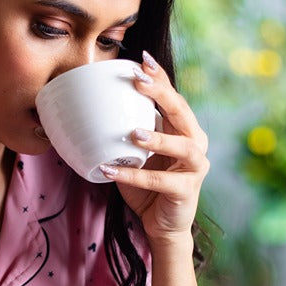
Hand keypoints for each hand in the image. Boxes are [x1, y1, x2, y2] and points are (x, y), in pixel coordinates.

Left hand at [100, 52, 208, 245]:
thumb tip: (90, 107)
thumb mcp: (135, 153)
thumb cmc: (147, 185)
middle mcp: (195, 143)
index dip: (160, 78)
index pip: (173, 97)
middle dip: (161, 94)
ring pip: (182, 146)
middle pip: (182, 112)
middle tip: (138, 81)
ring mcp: (195, 167)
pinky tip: (109, 170)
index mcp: (183, 129)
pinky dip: (133, 175)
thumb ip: (125, 131)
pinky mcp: (186, 191)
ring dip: (158, 137)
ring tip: (133, 133)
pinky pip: (159, 181)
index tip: (141, 60)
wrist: (162, 225)